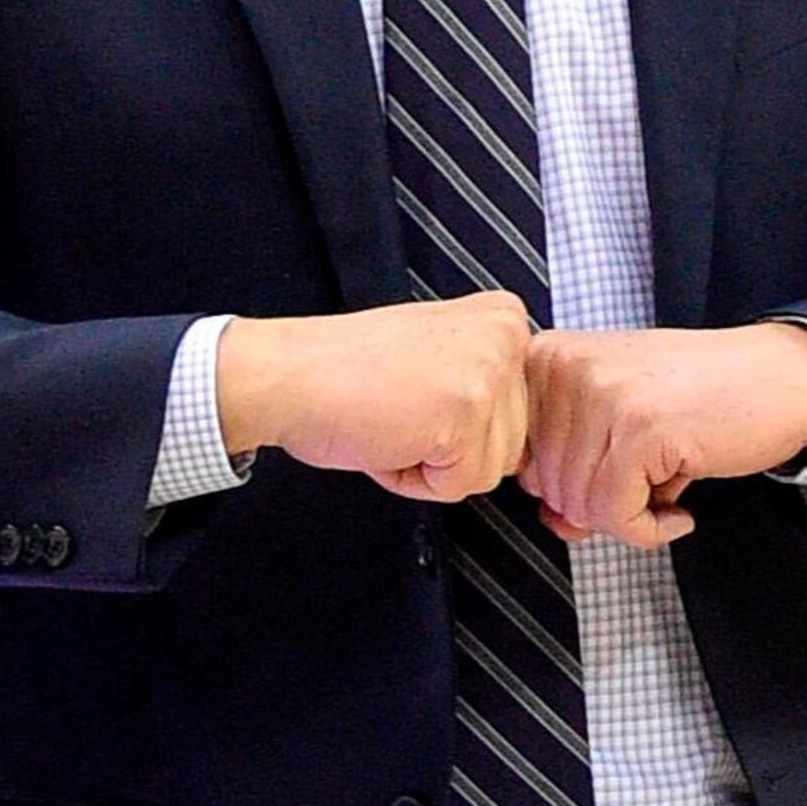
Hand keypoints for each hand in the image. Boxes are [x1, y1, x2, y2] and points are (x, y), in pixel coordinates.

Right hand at [216, 295, 532, 502]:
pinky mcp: (464, 413)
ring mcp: (488, 373)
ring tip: (394, 420)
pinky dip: (416, 480)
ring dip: (435, 465)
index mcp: (504, 319)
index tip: (414, 393)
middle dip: (451, 448)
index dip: (459, 423)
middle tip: (399, 410)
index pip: (516, 412)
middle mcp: (507, 336)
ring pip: (490, 469)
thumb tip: (519, 436)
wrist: (286, 376)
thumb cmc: (345, 374)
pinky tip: (388, 435)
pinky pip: (459, 486)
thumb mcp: (440, 354)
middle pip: (510, 444)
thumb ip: (485, 379)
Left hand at [519, 325, 806, 548]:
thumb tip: (556, 522)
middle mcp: (568, 367)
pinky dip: (650, 529)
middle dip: (603, 502)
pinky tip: (680, 507)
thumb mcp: (617, 419)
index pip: (520, 458)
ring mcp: (603, 395)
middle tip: (650, 478)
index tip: (613, 470)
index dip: (569, 483)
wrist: (779, 378)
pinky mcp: (640, 430)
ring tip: (667, 479)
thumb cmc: (701, 396)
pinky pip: (616, 516)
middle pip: (547, 488)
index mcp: (550, 357)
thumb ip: (571, 465)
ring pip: (579, 506)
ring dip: (631, 515)